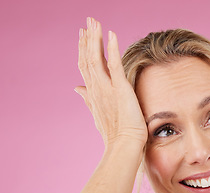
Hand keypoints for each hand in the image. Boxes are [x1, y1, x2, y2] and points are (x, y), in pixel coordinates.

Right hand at [75, 17, 147, 147]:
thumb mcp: (99, 114)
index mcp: (93, 94)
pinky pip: (114, 64)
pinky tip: (111, 33)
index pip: (86, 67)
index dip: (83, 50)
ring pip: (97, 57)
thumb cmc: (116, 135)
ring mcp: (107, 88)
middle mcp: (97, 88)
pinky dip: (112, 48)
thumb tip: (77, 89)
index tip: (83, 35)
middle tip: (87, 22)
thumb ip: (88, 99)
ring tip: (94, 22)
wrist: (125, 145)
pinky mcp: (120, 88)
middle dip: (88, 39)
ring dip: (95, 38)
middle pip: (88, 59)